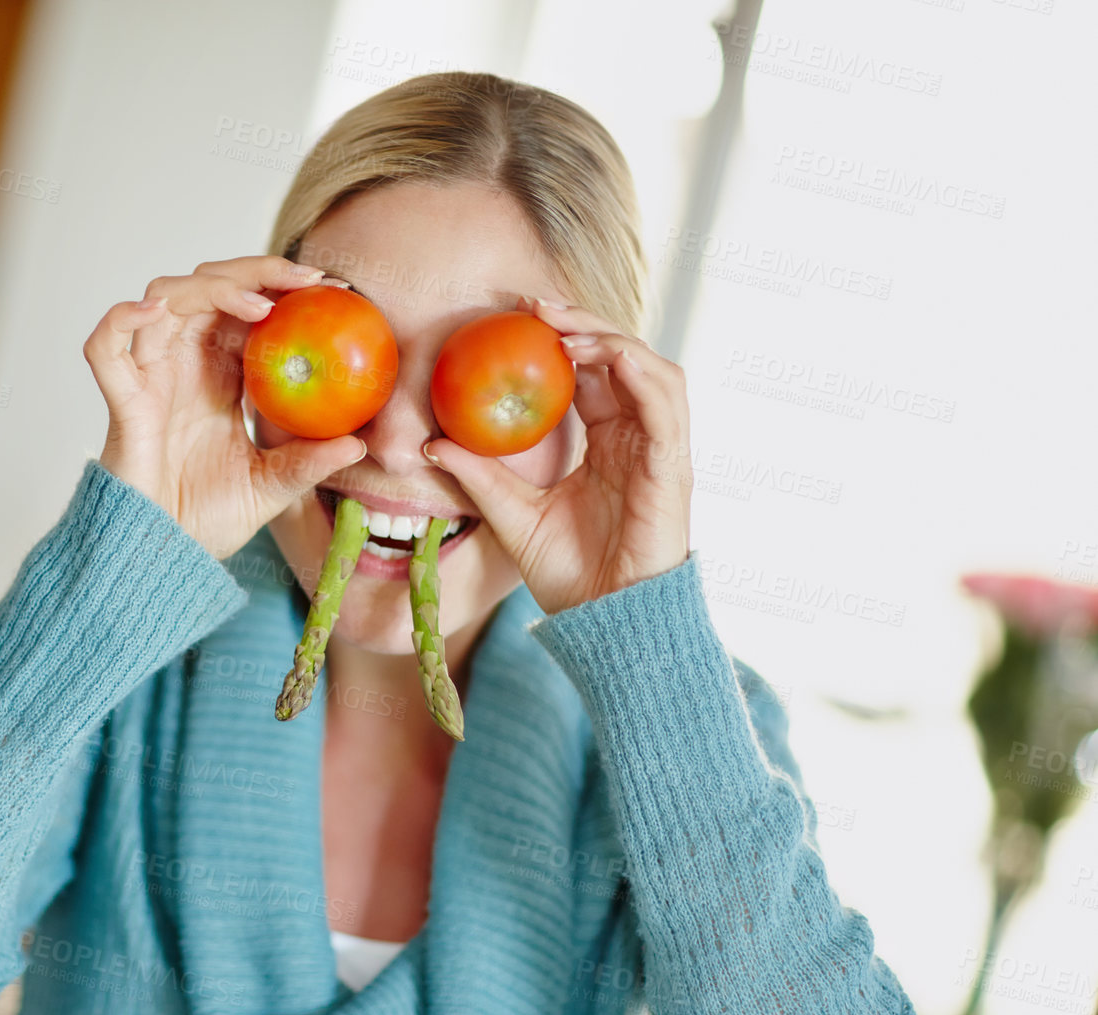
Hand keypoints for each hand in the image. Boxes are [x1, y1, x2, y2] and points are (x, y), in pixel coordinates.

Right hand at [85, 255, 368, 559]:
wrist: (164, 556)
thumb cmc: (208, 520)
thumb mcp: (272, 487)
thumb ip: (308, 463)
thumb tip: (358, 445)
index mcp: (221, 375)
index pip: (248, 308)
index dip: (283, 287)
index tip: (334, 291)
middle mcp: (184, 364)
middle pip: (209, 285)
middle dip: (257, 271)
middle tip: (306, 281)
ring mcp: (150, 377)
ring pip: (164, 297)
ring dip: (211, 286)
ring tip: (259, 305)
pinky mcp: (123, 401)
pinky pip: (105, 346)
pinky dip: (122, 318)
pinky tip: (157, 312)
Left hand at [422, 298, 691, 615]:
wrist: (605, 620)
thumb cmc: (568, 574)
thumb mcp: (511, 514)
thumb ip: (478, 474)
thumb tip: (429, 442)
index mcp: (609, 442)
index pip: (592, 373)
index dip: (562, 338)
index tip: (516, 315)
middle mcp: (639, 437)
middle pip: (621, 357)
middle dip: (581, 322)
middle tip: (533, 304)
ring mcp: (661, 449)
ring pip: (649, 367)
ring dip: (608, 337)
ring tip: (561, 326)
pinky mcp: (674, 464)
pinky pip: (664, 402)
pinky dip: (636, 370)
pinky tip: (601, 354)